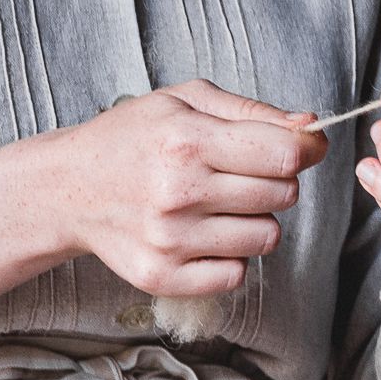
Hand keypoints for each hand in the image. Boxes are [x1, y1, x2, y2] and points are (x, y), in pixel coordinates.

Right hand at [56, 79, 325, 296]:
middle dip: (274, 182)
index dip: (303, 150)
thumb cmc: (132, 138)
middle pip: (282, 195)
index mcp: (187, 140)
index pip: (286, 155)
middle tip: (238, 175)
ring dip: (255, 221)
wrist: (68, 187)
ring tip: (218, 205)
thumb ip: (252, 112)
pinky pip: (237, 274)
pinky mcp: (165, 276)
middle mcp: (179, 192)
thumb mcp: (185, 102)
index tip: (299, 148)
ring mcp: (172, 240)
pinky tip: (204, 236)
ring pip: (267, 237)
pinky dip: (230, 257)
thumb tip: (312, 128)